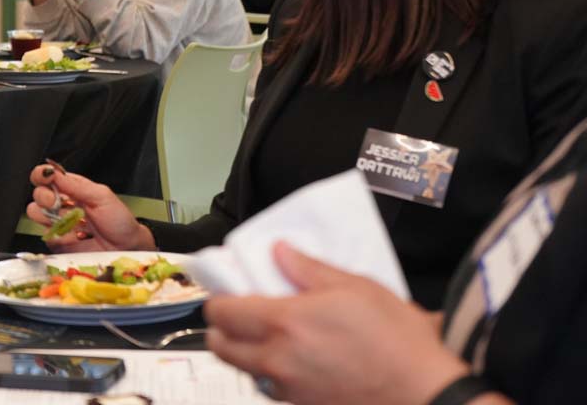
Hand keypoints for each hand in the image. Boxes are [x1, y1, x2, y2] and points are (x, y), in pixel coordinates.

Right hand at [26, 164, 155, 252]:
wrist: (126, 248)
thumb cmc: (119, 220)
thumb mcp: (101, 196)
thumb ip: (76, 185)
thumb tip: (54, 173)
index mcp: (72, 188)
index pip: (47, 176)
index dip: (41, 175)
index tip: (45, 177)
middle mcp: (62, 204)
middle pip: (38, 194)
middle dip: (45, 197)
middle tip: (60, 203)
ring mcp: (58, 223)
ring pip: (35, 213)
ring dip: (49, 216)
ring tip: (69, 221)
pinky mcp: (57, 242)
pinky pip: (45, 236)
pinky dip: (57, 235)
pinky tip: (74, 236)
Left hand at [204, 243, 467, 404]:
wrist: (425, 394)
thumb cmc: (396, 340)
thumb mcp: (355, 286)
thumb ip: (308, 268)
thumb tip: (279, 252)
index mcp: (283, 323)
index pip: (222, 313)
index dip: (217, 300)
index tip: (227, 291)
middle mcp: (277, 360)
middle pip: (220, 347)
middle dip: (221, 329)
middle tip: (238, 313)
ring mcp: (288, 390)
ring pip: (243, 370)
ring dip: (244, 352)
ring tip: (267, 335)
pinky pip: (268, 389)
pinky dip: (268, 373)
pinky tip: (292, 359)